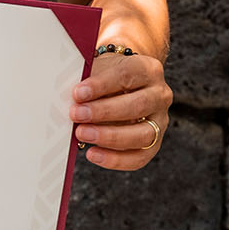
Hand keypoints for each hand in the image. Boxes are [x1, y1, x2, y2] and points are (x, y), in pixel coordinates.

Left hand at [70, 49, 171, 169]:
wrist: (127, 84)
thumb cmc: (110, 77)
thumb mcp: (101, 70)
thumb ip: (89, 81)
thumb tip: (68, 98)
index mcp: (148, 69)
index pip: (127, 75)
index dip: (101, 85)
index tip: (78, 93)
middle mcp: (160, 94)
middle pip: (138, 105)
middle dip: (104, 112)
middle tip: (77, 114)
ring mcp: (160, 120)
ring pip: (143, 134)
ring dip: (109, 137)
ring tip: (82, 134)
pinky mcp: (155, 143)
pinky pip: (139, 157)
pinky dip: (115, 160)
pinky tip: (93, 153)